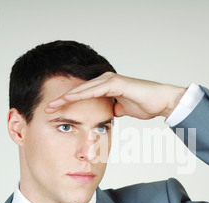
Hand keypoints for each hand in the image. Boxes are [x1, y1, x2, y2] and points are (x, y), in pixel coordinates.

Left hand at [45, 72, 186, 118]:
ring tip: (52, 105)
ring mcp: (110, 80)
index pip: (81, 96)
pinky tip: (69, 99)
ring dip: (67, 97)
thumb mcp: (123, 110)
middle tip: (46, 108)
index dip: (66, 104)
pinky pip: (95, 89)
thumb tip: (108, 115)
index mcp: (105, 87)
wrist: (162, 101)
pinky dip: (81, 95)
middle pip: (78, 91)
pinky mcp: (116, 82)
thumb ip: (113, 110)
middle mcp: (105, 81)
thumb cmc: (146, 104)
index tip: (53, 112)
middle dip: (61, 100)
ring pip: (83, 89)